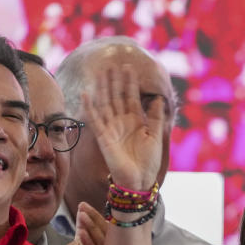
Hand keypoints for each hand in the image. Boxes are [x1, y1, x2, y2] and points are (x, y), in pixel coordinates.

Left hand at [75, 202, 108, 244]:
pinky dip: (87, 242)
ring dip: (91, 227)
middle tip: (83, 206)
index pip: (106, 227)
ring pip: (100, 241)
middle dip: (93, 217)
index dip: (95, 216)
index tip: (84, 205)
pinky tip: (81, 233)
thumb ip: (87, 231)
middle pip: (105, 232)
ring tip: (81, 215)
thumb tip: (81, 213)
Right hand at [82, 65, 164, 190]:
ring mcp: (112, 129)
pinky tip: (86, 94)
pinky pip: (95, 120)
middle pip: (116, 97)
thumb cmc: (148, 162)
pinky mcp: (104, 138)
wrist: (140, 180)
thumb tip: (158, 99)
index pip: (130, 98)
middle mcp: (122, 123)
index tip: (128, 67)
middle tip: (112, 64)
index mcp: (135, 122)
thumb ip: (155, 117)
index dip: (129, 83)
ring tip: (102, 72)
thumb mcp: (155, 136)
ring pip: (105, 104)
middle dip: (115, 81)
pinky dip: (90, 108)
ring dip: (103, 89)